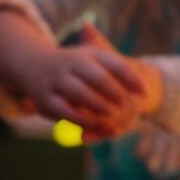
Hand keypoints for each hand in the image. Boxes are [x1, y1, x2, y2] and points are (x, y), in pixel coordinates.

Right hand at [24, 24, 146, 137]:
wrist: (33, 65)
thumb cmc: (78, 66)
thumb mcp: (97, 60)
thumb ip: (121, 72)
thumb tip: (146, 91)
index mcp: (89, 53)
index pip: (115, 63)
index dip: (132, 78)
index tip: (145, 93)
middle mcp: (71, 63)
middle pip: (98, 77)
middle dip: (115, 92)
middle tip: (128, 106)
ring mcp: (56, 80)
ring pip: (80, 93)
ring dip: (99, 106)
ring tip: (113, 116)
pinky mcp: (45, 99)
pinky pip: (64, 111)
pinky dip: (81, 120)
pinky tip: (95, 126)